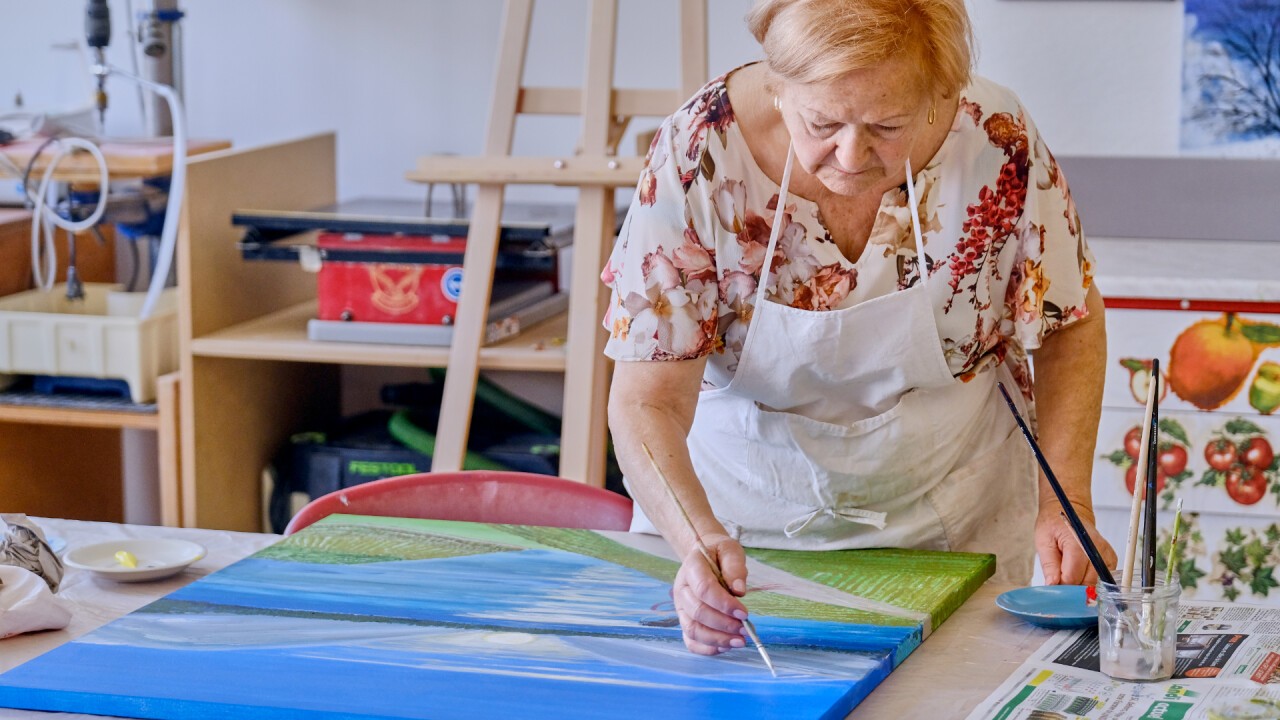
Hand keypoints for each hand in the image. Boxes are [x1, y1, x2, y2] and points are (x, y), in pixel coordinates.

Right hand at [672, 533, 749, 654]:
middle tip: (745, 629)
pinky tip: (726, 647)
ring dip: (717, 639)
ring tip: (739, 641)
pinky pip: (690, 640)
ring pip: (692, 629)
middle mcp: (681, 589)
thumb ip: (735, 567)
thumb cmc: (719, 555)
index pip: (704, 589)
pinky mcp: (685, 620)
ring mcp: (681, 607)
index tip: (744, 613)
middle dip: (723, 624)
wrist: (705, 557)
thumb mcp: (730, 551)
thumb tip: (739, 592)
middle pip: (698, 612)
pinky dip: (707, 648)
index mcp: (691, 567)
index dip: (724, 604)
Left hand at [1035, 503, 1116, 584]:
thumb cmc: (1055, 525)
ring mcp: (1106, 554)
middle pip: (1086, 583)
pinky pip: (1102, 579)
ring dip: (1081, 584)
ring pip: (1095, 584)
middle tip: (1060, 579)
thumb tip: (1053, 584)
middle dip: (1072, 587)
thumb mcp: (1043, 541)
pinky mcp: (1111, 560)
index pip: (1072, 577)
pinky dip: (1090, 579)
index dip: (1061, 585)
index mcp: (1077, 543)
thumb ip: (1049, 564)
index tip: (1053, 585)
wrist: (1071, 514)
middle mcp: (1096, 549)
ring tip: (1069, 571)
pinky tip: (1080, 570)